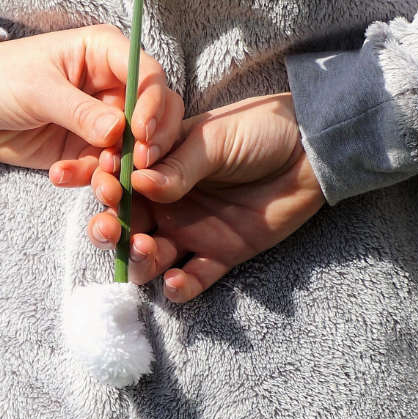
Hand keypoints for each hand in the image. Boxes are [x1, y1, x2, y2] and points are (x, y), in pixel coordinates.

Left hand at [0, 23, 181, 172]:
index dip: (153, 105)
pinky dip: (87, 178)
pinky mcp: (85, 149)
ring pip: (133, 149)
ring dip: (119, 169)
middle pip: (155, 115)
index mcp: (105, 53)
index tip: (141, 134)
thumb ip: (79, 111)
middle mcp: (112, 86)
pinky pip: (101, 169)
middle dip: (148, 143)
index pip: (149, 76)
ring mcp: (102, 121)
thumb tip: (120, 131)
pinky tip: (59, 176)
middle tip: (135, 166)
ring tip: (96, 180)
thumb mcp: (38, 90)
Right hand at [84, 93, 325, 301]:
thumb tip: (138, 181)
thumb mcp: (214, 139)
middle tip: (112, 232)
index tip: (107, 191)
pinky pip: (191, 279)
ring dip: (138, 260)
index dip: (105, 189)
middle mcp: (167, 202)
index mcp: (158, 166)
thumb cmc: (260, 130)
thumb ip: (178, 164)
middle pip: (124, 225)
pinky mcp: (219, 255)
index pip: (119, 183)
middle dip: (110, 231)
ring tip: (146, 250)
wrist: (312, 152)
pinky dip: (178, 287)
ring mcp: (191, 231)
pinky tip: (175, 280)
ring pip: (149, 257)